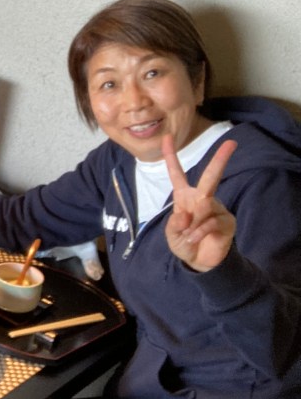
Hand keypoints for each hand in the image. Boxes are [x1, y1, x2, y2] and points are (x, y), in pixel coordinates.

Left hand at [162, 134, 237, 271]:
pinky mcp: (227, 221)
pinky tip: (194, 240)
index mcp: (184, 197)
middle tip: (231, 144)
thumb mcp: (171, 235)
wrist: (200, 262)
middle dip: (220, 160)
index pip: (176, 174)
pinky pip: (211, 222)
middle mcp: (202, 199)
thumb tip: (183, 214)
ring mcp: (217, 209)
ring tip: (188, 237)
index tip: (167, 137)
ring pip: (206, 206)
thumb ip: (174, 224)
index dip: (171, 156)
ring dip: (192, 224)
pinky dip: (199, 232)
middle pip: (210, 177)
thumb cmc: (184, 243)